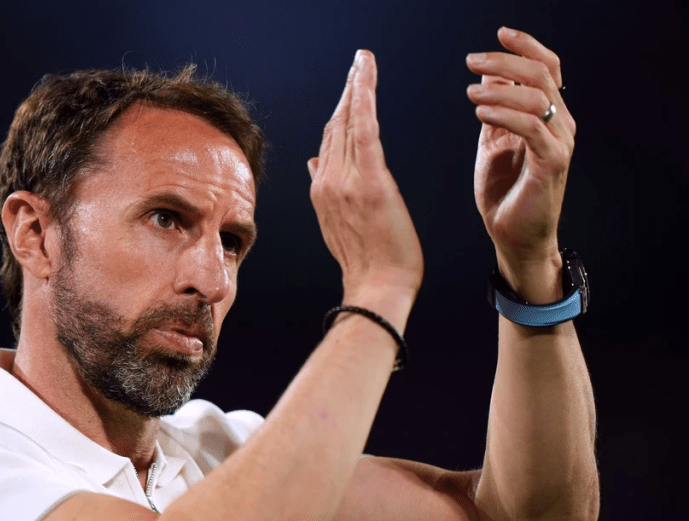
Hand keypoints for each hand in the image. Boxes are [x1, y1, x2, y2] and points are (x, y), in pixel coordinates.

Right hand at [308, 50, 422, 311]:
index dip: (339, 111)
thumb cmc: (368, 263)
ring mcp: (346, 182)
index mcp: (321, 192)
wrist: (376, 289)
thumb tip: (313, 162)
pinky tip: (365, 76)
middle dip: (347, 91)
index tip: (348, 88)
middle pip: (336, 127)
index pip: (329, 142)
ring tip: (363, 62)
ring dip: (355, 87)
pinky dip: (364, 99)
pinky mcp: (371, 182)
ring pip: (348, 123)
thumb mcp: (339, 225)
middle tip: (359, 63)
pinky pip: (365, 130)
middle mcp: (327, 183)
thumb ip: (328, 191)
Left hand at [467, 27, 575, 271]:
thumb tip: (489, 76)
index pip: (547, 68)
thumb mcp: (494, 142)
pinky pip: (531, 127)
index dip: (526, 47)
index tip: (499, 34)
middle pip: (541, 75)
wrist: (513, 236)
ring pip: (537, 97)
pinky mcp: (551, 163)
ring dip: (498, 88)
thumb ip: (497, 110)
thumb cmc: (504, 192)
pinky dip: (504, 113)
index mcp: (548, 116)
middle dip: (505, 62)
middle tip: (471, 61)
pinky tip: (480, 110)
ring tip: (470, 91)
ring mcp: (559, 143)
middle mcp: (560, 124)